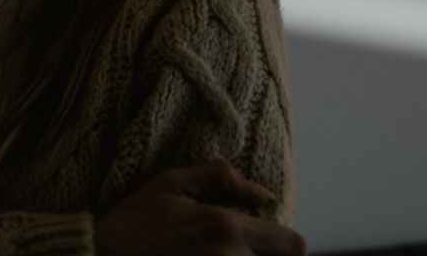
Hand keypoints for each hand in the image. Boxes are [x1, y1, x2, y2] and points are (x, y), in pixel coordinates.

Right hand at [94, 158, 306, 255]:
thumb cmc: (134, 221)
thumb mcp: (170, 183)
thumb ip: (220, 177)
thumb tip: (263, 193)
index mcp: (225, 227)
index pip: (292, 245)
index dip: (284, 240)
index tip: (267, 237)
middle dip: (262, 254)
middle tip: (233, 245)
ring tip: (214, 253)